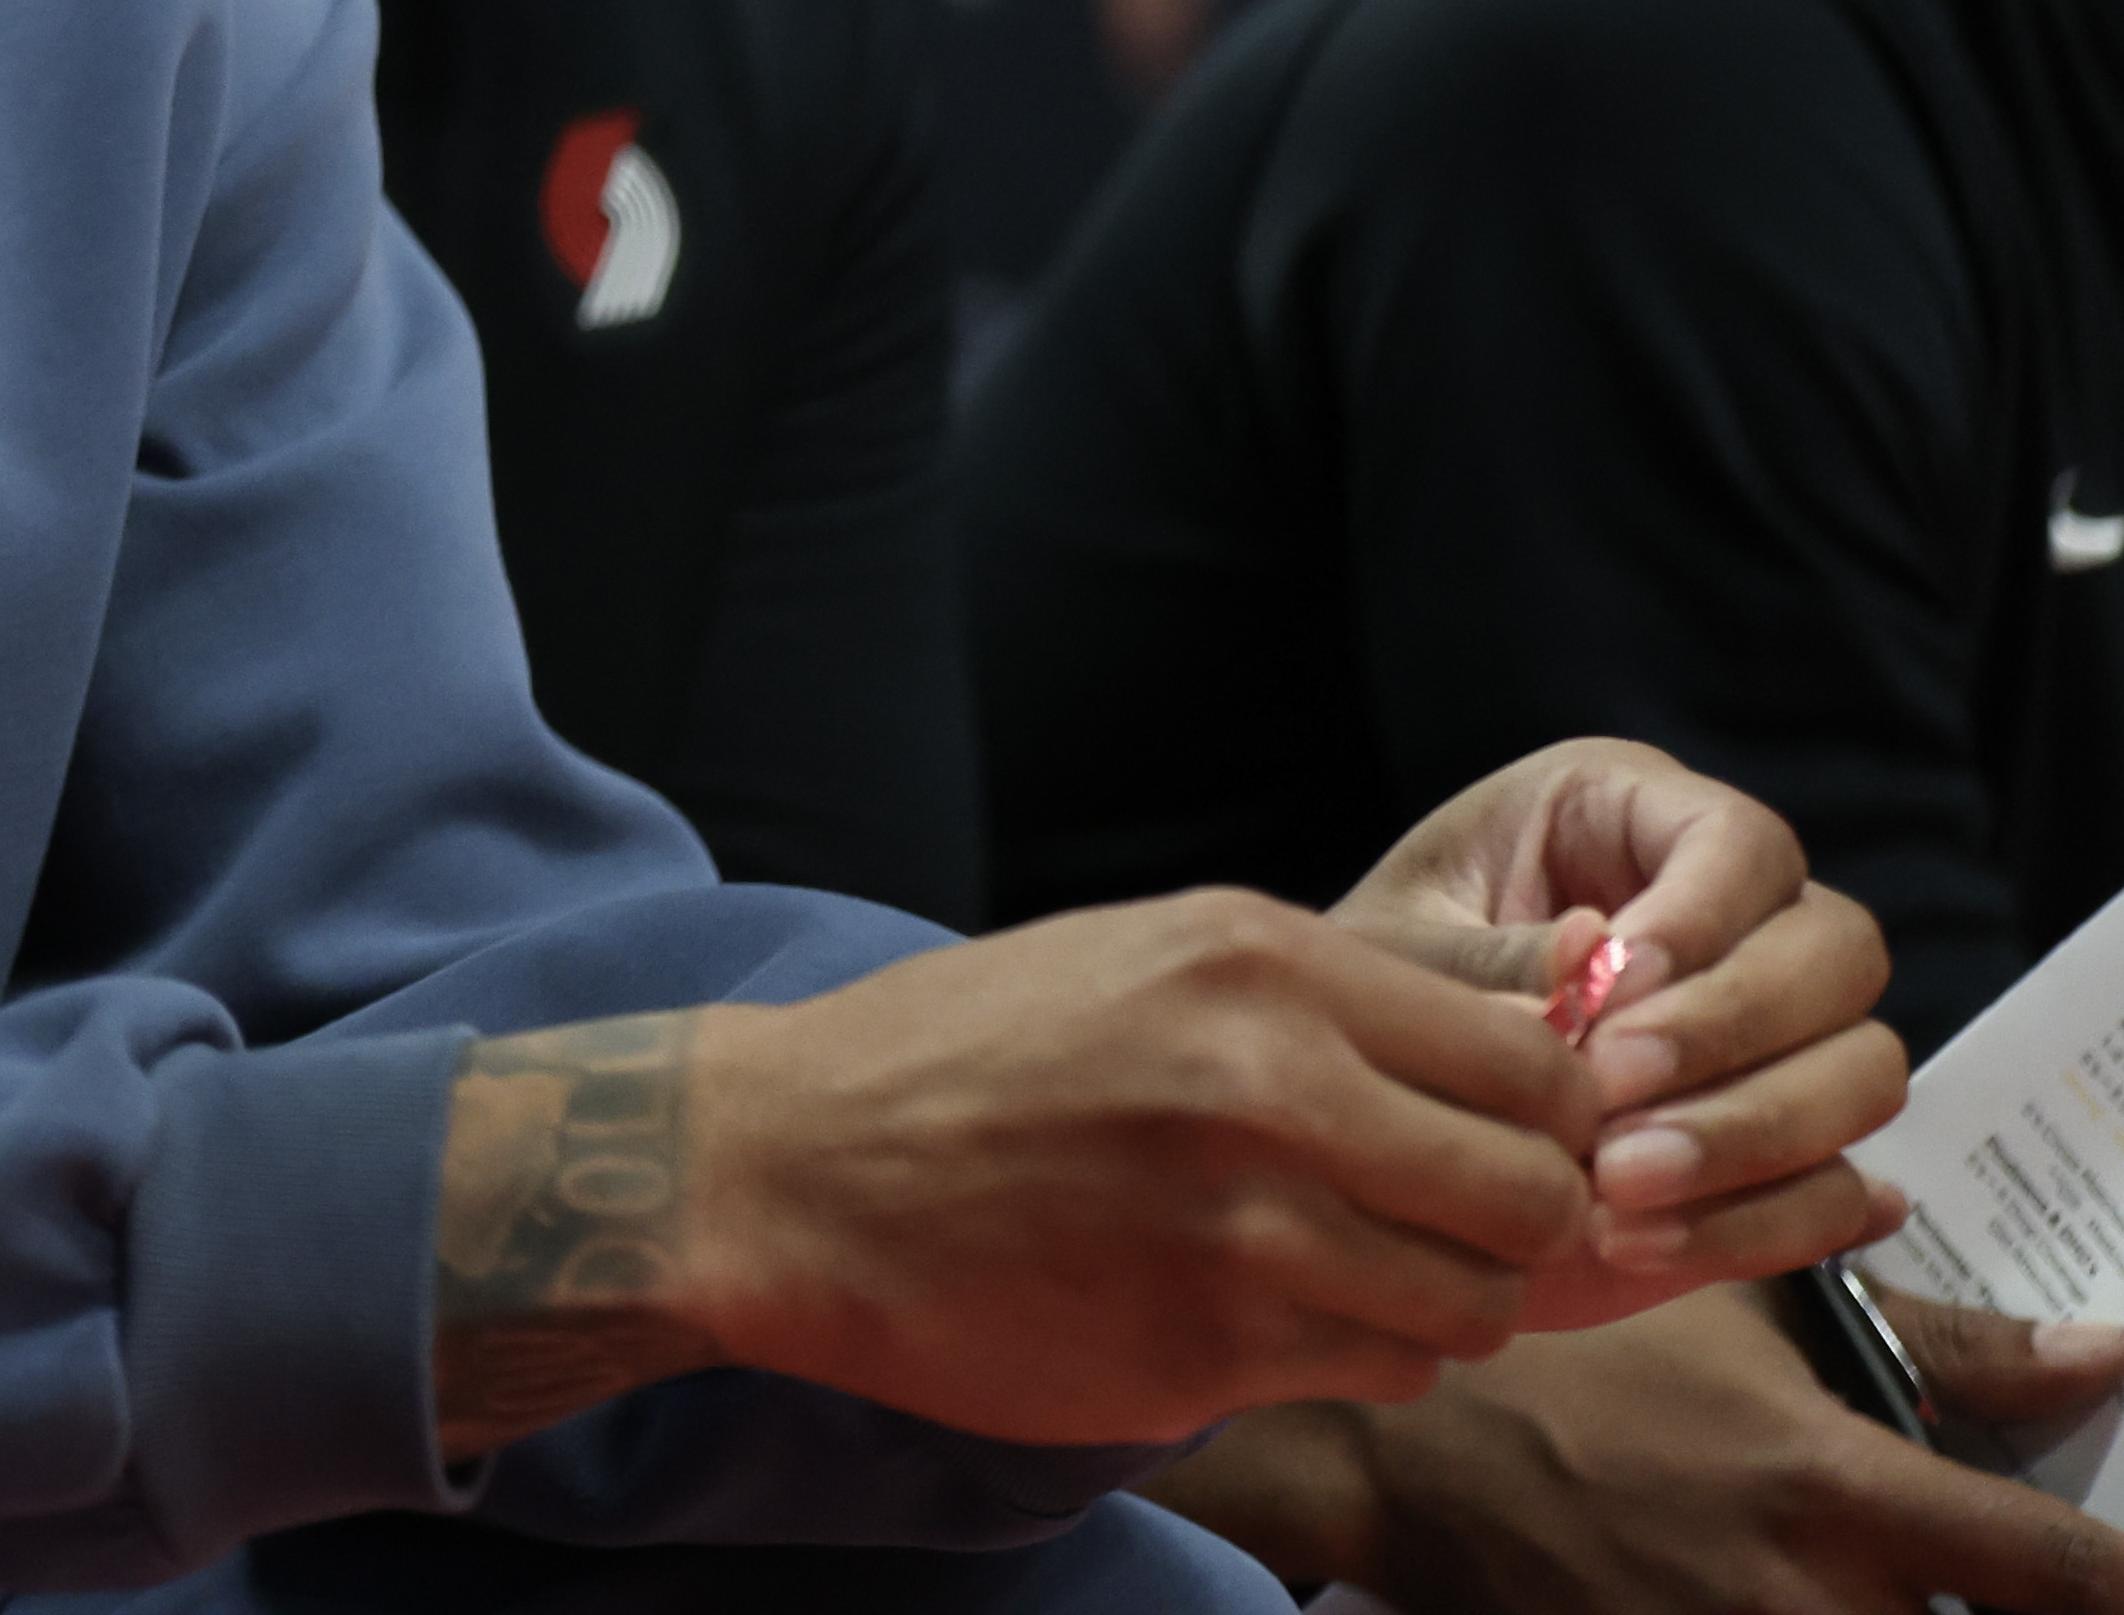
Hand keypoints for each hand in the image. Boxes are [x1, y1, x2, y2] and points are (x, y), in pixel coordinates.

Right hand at [667, 889, 1614, 1442]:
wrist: (785, 1168)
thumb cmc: (969, 1053)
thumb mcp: (1148, 956)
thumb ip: (1329, 997)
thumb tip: (1530, 1040)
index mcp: (1257, 965)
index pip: (1533, 1065)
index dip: (1545, 1118)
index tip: (1497, 1138)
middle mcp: (1267, 1088)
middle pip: (1533, 1196)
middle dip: (1514, 1223)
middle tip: (1446, 1223)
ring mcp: (1240, 1231)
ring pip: (1475, 1305)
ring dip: (1441, 1301)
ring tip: (1352, 1271)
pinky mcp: (1204, 1352)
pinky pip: (1381, 1373)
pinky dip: (1358, 1354)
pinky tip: (1272, 1313)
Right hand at [1151, 1275, 2123, 1613]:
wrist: (1393, 1459)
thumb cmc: (1579, 1358)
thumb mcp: (1743, 1314)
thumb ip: (1932, 1343)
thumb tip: (2096, 1358)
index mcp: (1835, 1488)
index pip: (2062, 1574)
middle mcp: (1805, 1600)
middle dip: (1993, 1602)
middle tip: (1973, 1569)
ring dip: (1905, 1614)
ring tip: (1862, 1569)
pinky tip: (1782, 1588)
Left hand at [1334, 740, 1911, 1325]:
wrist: (1367, 1103)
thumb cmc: (1373, 986)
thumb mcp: (1390, 948)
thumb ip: (1480, 957)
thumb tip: (1589, 966)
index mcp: (1633, 817)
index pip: (1741, 843)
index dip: (1702, 920)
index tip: (1608, 1000)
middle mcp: (1736, 914)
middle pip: (1837, 953)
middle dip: (1731, 1038)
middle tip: (1605, 1105)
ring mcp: (1780, 1038)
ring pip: (1863, 1071)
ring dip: (1751, 1140)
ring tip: (1611, 1190)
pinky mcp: (1785, 1151)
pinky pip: (1840, 1189)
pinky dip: (1758, 1225)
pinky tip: (1643, 1241)